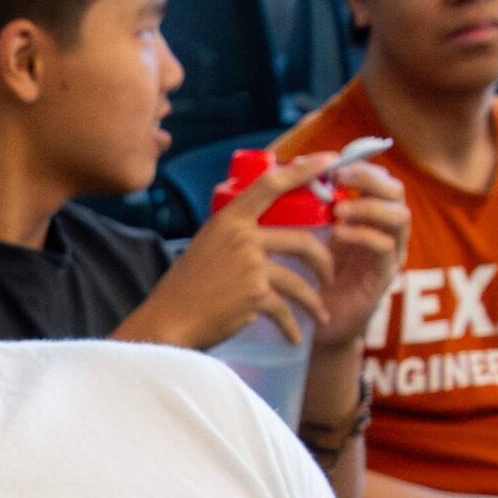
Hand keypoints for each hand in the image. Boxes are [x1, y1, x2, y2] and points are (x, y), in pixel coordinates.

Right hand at [122, 152, 340, 348]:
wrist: (167, 322)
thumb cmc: (184, 289)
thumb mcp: (205, 246)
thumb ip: (233, 234)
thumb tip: (262, 229)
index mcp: (228, 220)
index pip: (271, 184)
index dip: (305, 170)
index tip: (330, 161)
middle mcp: (242, 237)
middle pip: (302, 240)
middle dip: (324, 261)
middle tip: (329, 274)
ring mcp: (250, 265)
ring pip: (300, 279)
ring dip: (314, 300)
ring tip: (320, 312)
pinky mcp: (255, 294)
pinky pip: (286, 309)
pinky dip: (292, 326)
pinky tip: (295, 336)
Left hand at [319, 161, 409, 348]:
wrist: (313, 326)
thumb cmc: (306, 277)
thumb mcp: (302, 236)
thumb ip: (301, 209)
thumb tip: (278, 173)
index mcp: (366, 215)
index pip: (375, 178)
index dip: (358, 165)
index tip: (328, 163)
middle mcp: (384, 229)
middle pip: (395, 190)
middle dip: (369, 178)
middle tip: (339, 177)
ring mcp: (389, 252)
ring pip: (399, 216)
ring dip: (369, 207)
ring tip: (339, 209)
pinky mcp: (385, 276)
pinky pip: (386, 248)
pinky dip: (364, 236)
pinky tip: (340, 234)